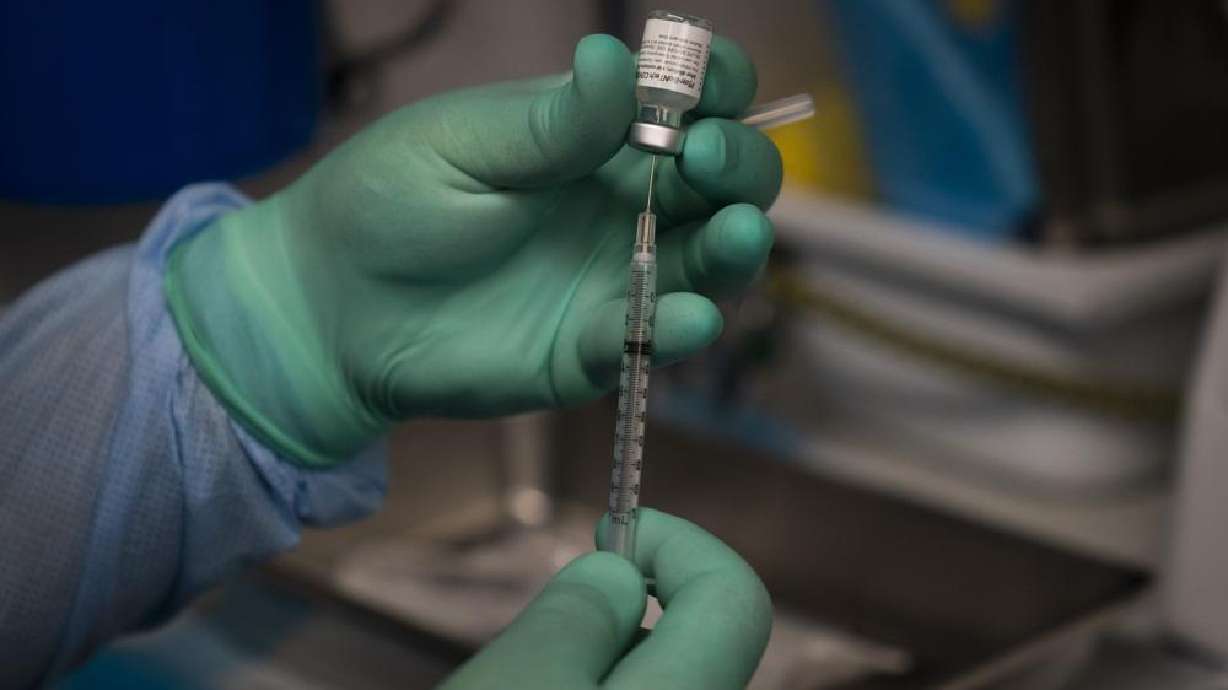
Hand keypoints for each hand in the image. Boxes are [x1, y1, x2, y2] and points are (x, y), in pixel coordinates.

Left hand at [166, 34, 780, 464]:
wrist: (331, 305)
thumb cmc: (388, 201)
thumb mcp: (462, 143)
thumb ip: (549, 122)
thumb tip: (617, 57)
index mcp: (597, 137)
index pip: (686, 104)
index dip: (715, 89)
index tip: (706, 89)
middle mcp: (624, 203)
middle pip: (722, 182)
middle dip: (737, 165)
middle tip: (703, 159)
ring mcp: (616, 277)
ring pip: (710, 262)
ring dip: (738, 248)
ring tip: (738, 232)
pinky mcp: (595, 347)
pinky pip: (650, 337)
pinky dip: (677, 329)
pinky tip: (684, 316)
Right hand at [439, 509, 771, 689]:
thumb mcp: (509, 683)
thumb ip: (575, 616)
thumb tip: (620, 572)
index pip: (734, 596)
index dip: (678, 543)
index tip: (607, 531)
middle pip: (701, 634)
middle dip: (632, 596)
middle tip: (557, 601)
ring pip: (661, 671)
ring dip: (605, 646)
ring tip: (527, 668)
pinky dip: (594, 680)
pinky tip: (541, 686)